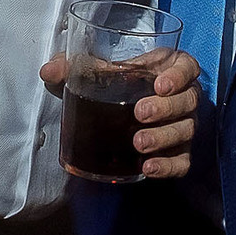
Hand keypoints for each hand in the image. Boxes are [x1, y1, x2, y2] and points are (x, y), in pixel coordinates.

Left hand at [39, 48, 201, 179]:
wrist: (122, 111)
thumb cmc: (116, 83)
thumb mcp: (96, 72)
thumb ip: (71, 68)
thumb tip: (48, 72)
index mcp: (169, 69)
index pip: (188, 67)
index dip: (179, 74)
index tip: (160, 84)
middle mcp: (183, 96)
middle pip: (187, 101)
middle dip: (165, 108)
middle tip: (140, 114)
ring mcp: (183, 125)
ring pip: (185, 131)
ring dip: (163, 137)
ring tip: (139, 143)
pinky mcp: (179, 152)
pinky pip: (182, 161)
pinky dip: (168, 166)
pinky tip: (148, 168)